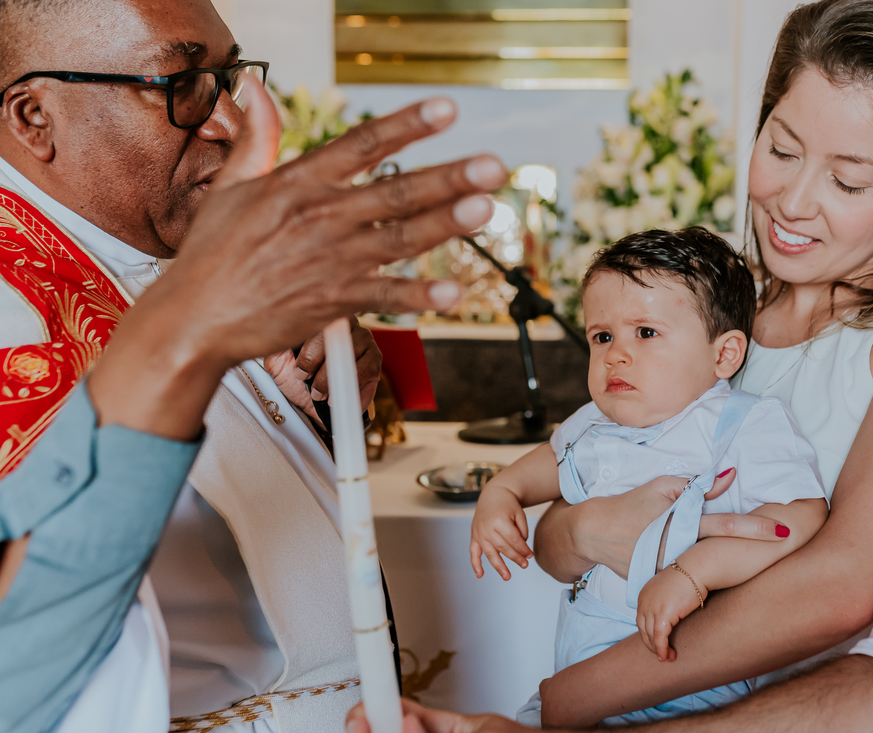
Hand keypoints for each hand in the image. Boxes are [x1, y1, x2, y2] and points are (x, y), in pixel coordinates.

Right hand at [90, 78, 508, 440]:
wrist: (194, 318)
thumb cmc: (213, 254)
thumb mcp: (231, 186)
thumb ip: (257, 137)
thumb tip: (257, 89)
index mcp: (297, 183)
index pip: (361, 145)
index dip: (406, 125)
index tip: (446, 110)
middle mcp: (320, 217)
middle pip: (394, 191)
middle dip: (448, 178)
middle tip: (492, 167)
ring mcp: (330, 260)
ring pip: (400, 238)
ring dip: (446, 224)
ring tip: (485, 210)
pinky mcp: (333, 300)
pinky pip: (385, 296)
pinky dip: (419, 296)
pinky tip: (453, 293)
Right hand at [470, 485, 532, 579]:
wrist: (494, 495)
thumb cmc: (509, 505)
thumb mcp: (519, 514)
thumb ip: (522, 531)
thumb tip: (521, 549)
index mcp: (499, 521)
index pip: (513, 540)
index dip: (523, 549)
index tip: (530, 555)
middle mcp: (487, 528)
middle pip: (503, 548)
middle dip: (516, 557)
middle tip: (525, 565)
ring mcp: (479, 533)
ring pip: (490, 553)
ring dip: (499, 566)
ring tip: (507, 577)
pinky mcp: (474, 536)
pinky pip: (473, 552)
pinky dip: (475, 564)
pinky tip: (480, 575)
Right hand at [539, 467, 787, 582]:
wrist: (594, 534)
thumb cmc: (630, 504)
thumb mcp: (662, 487)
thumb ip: (698, 486)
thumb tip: (730, 475)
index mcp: (683, 524)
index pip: (726, 525)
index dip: (755, 528)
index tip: (782, 531)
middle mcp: (681, 550)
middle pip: (725, 554)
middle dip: (756, 553)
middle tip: (791, 547)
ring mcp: (671, 571)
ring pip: (709, 573)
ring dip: (734, 570)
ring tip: (766, 565)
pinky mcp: (661, 584)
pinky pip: (687, 582)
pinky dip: (704, 581)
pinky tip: (721, 582)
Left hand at [636, 566, 705, 661]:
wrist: (698, 569)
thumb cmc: (690, 577)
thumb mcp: (670, 589)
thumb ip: (665, 601)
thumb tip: (670, 615)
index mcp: (644, 594)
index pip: (641, 620)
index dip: (648, 634)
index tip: (657, 644)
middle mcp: (644, 601)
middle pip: (643, 629)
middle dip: (651, 644)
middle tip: (662, 655)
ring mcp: (652, 607)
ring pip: (650, 636)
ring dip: (658, 650)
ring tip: (668, 657)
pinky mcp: (663, 614)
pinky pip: (660, 637)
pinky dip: (662, 649)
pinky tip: (668, 656)